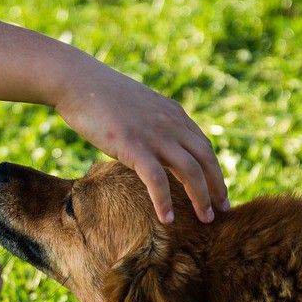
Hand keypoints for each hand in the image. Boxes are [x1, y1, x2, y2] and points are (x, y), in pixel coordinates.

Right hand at [53, 58, 229, 223]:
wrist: (78, 82)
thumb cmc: (100, 96)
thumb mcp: (137, 106)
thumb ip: (152, 123)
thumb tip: (152, 142)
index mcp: (173, 114)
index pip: (204, 146)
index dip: (214, 170)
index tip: (218, 190)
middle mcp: (171, 124)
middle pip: (206, 159)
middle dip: (217, 186)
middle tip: (223, 209)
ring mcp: (154, 135)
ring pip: (190, 171)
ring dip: (201, 198)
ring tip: (206, 220)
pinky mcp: (134, 146)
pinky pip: (157, 180)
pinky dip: (164, 201)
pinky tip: (167, 219)